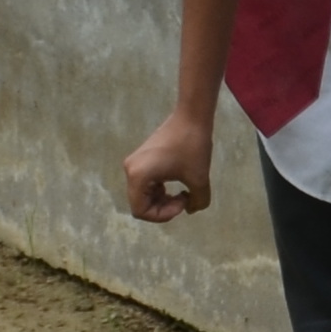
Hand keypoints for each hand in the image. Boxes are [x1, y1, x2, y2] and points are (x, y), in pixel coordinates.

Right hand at [119, 105, 216, 222]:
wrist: (191, 116)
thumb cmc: (193, 147)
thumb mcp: (199, 180)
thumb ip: (197, 202)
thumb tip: (191, 210)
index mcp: (138, 176)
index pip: (141, 211)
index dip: (163, 215)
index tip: (183, 203)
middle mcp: (130, 170)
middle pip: (141, 204)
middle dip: (163, 207)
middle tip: (185, 199)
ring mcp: (134, 163)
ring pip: (144, 194)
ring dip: (163, 199)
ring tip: (183, 193)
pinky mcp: (142, 158)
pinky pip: (147, 183)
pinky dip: (161, 189)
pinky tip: (177, 184)